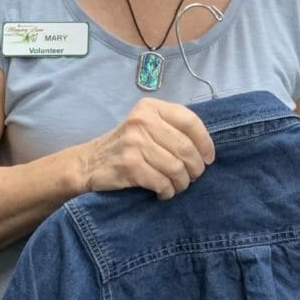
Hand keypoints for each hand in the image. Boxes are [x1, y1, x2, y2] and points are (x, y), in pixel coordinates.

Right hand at [79, 98, 214, 199]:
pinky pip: (162, 182)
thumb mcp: (147, 126)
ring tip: (178, 185)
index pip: (190, 121)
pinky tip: (163, 192)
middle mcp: (142, 121)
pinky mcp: (129, 165)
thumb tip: (206, 150)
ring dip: (182, 183)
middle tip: (193, 176)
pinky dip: (167, 191)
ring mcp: (134, 142)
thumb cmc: (127, 145)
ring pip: (176, 168)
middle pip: (185, 147)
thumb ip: (172, 128)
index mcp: (151, 107)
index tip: (208, 158)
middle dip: (195, 167)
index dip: (205, 142)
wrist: (90, 163)